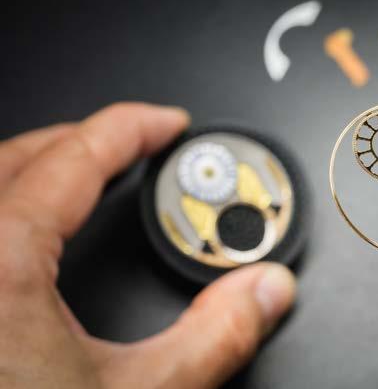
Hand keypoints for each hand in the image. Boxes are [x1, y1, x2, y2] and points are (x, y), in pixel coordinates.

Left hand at [0, 103, 295, 387]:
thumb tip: (268, 292)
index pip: (76, 156)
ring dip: (38, 164)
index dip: (133, 129)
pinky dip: (10, 204)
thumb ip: (215, 337)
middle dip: (86, 138)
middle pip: (19, 154)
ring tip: (83, 171)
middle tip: (136, 144)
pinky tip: (30, 234)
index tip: (169, 124)